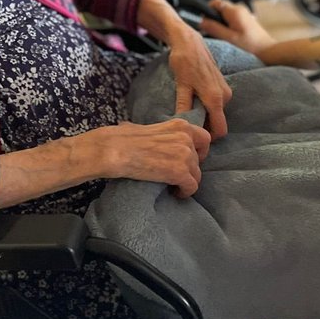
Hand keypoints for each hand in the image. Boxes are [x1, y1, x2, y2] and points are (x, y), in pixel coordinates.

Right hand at [77, 119, 210, 197]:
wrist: (114, 149)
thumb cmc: (124, 138)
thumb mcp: (151, 128)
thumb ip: (164, 134)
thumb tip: (162, 140)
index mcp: (181, 125)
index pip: (205, 139)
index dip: (199, 151)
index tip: (188, 160)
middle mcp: (186, 138)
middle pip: (199, 159)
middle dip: (190, 168)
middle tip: (177, 175)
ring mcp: (185, 155)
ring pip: (197, 175)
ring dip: (186, 181)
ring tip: (173, 186)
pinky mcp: (179, 172)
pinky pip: (192, 187)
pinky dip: (184, 192)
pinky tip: (174, 193)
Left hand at [167, 25, 232, 138]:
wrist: (189, 40)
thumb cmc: (184, 61)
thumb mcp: (181, 85)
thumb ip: (184, 106)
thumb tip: (184, 124)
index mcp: (215, 98)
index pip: (220, 129)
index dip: (209, 138)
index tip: (195, 137)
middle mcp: (225, 95)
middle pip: (218, 122)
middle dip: (205, 125)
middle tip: (186, 122)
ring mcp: (225, 90)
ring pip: (217, 112)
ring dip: (205, 115)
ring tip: (187, 109)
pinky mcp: (222, 85)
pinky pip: (217, 103)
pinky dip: (207, 106)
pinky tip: (193, 99)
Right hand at [198, 0, 275, 59]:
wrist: (266, 50)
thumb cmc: (250, 45)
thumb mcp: (229, 38)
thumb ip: (214, 28)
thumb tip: (201, 22)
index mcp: (234, 11)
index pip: (216, 2)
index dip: (207, 10)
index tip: (205, 21)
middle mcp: (239, 9)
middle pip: (220, 6)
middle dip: (214, 16)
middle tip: (213, 30)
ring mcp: (243, 13)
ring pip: (225, 12)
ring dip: (221, 21)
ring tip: (223, 34)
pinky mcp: (245, 18)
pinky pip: (232, 17)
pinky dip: (227, 23)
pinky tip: (230, 35)